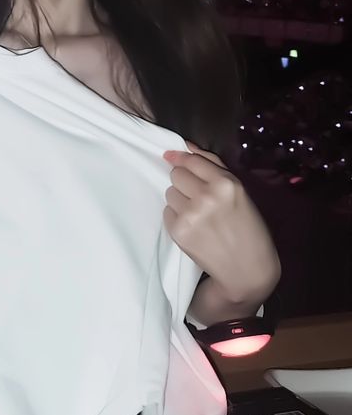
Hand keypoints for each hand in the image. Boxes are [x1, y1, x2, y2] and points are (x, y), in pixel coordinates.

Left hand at [162, 140, 280, 305]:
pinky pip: (167, 211)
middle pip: (176, 174)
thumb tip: (185, 146)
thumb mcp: (240, 191)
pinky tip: (194, 226)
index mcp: (227, 183)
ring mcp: (190, 214)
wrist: (246, 268)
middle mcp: (207, 196)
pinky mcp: (178, 230)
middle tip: (198, 195)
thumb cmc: (247, 227)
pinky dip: (177, 216)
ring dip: (180, 199)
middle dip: (184, 181)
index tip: (172, 156)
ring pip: (170, 192)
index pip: (191, 161)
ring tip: (199, 213)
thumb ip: (213, 166)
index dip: (181, 159)